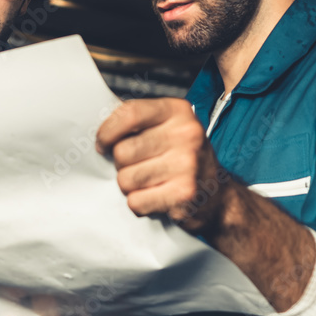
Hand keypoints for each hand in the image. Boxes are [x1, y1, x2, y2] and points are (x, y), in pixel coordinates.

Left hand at [96, 98, 225, 231]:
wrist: (218, 197)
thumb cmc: (182, 159)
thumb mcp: (167, 128)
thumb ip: (136, 123)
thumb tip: (97, 127)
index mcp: (178, 111)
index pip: (128, 114)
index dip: (107, 132)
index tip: (102, 144)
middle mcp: (186, 134)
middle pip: (122, 151)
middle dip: (121, 165)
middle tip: (137, 168)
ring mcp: (187, 164)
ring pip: (126, 179)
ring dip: (130, 187)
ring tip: (148, 183)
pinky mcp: (184, 193)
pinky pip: (136, 202)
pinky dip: (140, 204)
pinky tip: (156, 198)